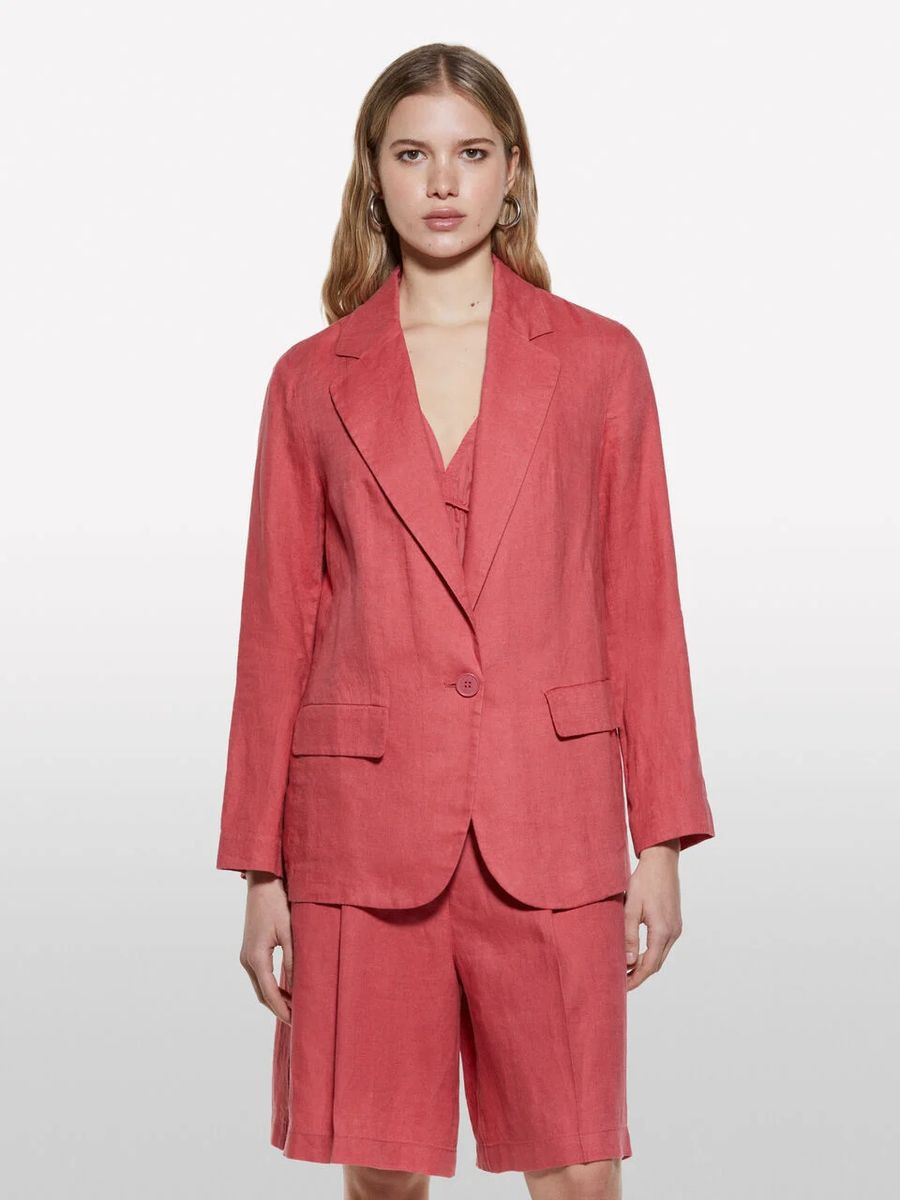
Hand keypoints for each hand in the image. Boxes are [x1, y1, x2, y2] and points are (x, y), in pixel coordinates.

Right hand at [238, 871, 292, 1023]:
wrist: (262, 883)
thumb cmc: (278, 904)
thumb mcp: (290, 933)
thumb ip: (294, 961)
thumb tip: (299, 988)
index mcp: (256, 958)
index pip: (270, 994)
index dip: (283, 1011)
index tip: (297, 1023)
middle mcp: (246, 959)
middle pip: (262, 994)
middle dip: (279, 1009)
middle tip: (299, 1021)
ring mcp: (246, 955)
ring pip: (260, 986)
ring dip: (276, 999)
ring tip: (296, 1009)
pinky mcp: (249, 950)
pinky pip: (260, 976)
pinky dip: (272, 987)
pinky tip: (287, 990)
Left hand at [623, 839, 682, 990]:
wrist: (662, 861)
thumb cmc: (644, 881)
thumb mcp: (631, 908)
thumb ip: (629, 935)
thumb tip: (628, 961)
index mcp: (662, 931)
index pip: (649, 966)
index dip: (635, 979)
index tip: (622, 987)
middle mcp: (673, 932)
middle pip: (656, 963)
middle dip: (639, 975)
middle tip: (621, 982)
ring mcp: (676, 927)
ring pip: (660, 955)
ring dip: (645, 964)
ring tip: (626, 969)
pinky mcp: (674, 921)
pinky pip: (663, 945)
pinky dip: (650, 953)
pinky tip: (638, 953)